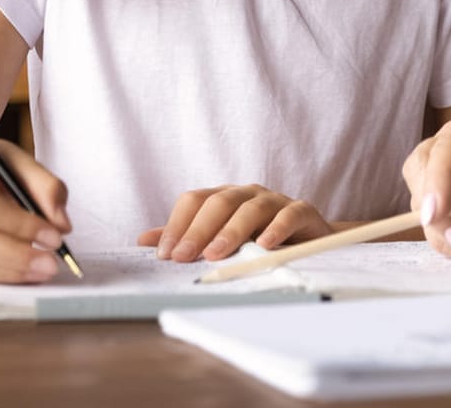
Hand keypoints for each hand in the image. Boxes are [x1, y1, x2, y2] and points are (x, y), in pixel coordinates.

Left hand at [137, 185, 332, 261]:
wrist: (307, 241)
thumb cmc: (257, 239)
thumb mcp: (219, 239)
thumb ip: (185, 237)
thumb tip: (143, 240)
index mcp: (224, 198)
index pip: (194, 201)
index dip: (178, 225)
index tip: (165, 254)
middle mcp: (247, 194)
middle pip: (219, 202)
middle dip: (198, 231)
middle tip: (184, 257)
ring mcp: (275, 200)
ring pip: (251, 208)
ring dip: (231, 231)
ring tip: (216, 254)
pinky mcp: (302, 211)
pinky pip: (289, 214)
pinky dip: (277, 227)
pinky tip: (265, 244)